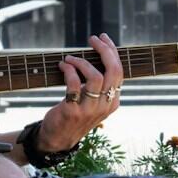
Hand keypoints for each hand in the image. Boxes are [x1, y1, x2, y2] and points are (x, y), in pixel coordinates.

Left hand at [36, 33, 123, 152]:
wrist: (58, 139)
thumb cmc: (75, 114)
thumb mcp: (93, 101)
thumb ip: (98, 85)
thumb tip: (97, 55)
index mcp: (113, 101)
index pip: (119, 71)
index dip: (112, 51)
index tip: (103, 38)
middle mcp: (105, 105)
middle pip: (113, 71)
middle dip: (104, 50)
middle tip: (92, 39)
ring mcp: (89, 109)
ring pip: (95, 77)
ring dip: (81, 62)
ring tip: (70, 58)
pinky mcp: (73, 111)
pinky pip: (73, 84)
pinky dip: (68, 70)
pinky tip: (62, 65)